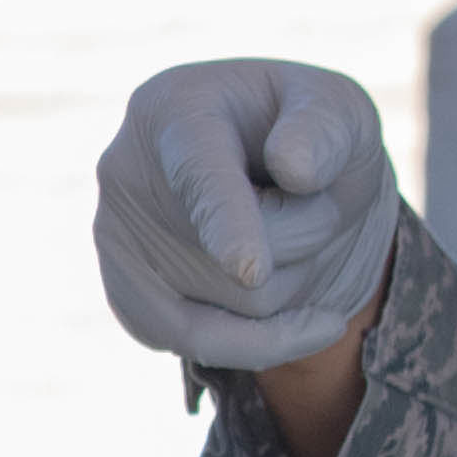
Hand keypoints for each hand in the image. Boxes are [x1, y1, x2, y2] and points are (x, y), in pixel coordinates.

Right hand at [95, 58, 400, 368]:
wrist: (275, 180)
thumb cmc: (308, 135)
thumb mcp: (339, 108)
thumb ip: (327, 125)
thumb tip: (295, 169)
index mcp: (172, 109)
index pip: (202, 176)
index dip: (226, 224)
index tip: (250, 270)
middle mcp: (125, 173)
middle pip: (242, 254)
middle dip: (311, 234)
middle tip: (308, 191)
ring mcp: (117, 243)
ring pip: (235, 306)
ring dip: (295, 279)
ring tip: (284, 228)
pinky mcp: (128, 300)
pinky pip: (204, 348)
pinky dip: (272, 341)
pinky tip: (309, 320)